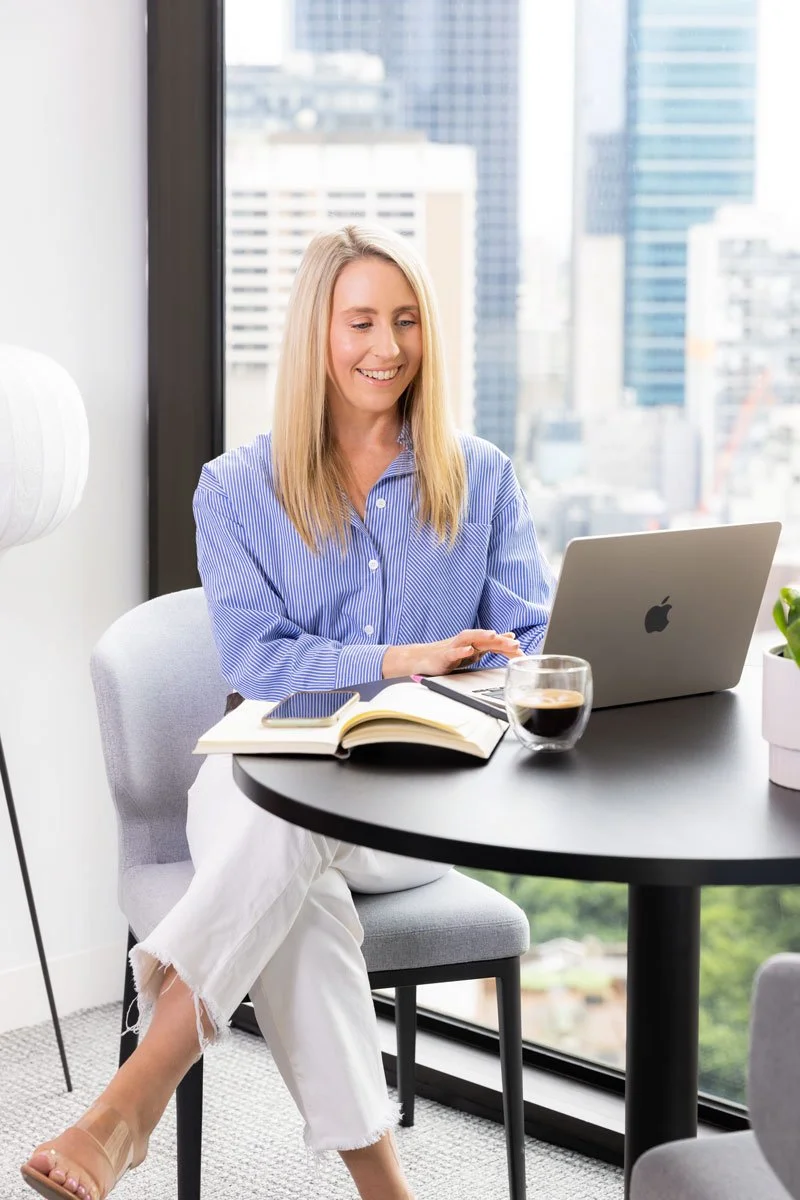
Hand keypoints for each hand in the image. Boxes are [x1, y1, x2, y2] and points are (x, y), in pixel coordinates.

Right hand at [382, 629, 521, 678]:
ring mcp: (454, 647)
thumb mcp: (473, 652)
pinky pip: (453, 652)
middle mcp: (466, 642)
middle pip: (485, 638)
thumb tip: (508, 640)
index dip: (507, 646)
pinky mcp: (443, 655)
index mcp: (474, 643)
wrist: (422, 659)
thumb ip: (489, 647)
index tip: (521, 650)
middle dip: (500, 640)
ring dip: (482, 635)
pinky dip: (461, 650)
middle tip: (516, 644)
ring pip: (470, 638)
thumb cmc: (448, 655)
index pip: (494, 643)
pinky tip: (470, 650)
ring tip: (494, 635)